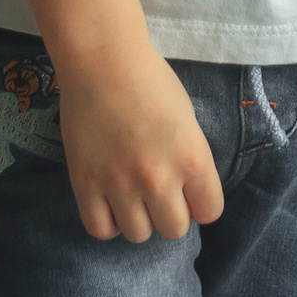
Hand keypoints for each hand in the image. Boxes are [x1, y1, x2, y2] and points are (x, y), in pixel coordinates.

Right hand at [58, 40, 226, 243]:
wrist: (103, 61)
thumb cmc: (151, 82)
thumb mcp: (188, 121)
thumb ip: (190, 160)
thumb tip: (187, 194)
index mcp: (192, 158)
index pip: (210, 212)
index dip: (200, 203)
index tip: (189, 192)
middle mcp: (159, 178)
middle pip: (174, 230)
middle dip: (170, 213)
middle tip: (158, 192)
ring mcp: (120, 184)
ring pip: (138, 235)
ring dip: (139, 218)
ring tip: (132, 194)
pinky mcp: (86, 184)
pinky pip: (100, 229)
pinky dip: (108, 222)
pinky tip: (110, 202)